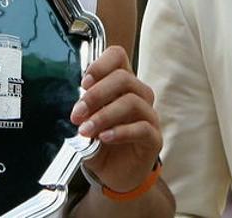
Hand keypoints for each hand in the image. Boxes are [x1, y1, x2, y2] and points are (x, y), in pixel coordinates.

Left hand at [69, 45, 160, 193]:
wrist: (116, 175)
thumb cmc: (102, 144)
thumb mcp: (87, 124)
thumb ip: (85, 112)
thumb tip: (79, 106)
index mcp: (122, 85)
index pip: (118, 57)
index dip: (101, 65)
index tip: (84, 83)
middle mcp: (139, 95)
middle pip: (123, 78)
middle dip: (96, 95)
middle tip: (78, 113)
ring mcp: (149, 116)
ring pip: (132, 101)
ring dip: (104, 115)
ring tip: (86, 130)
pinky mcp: (154, 138)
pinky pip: (142, 128)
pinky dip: (120, 131)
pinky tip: (104, 138)